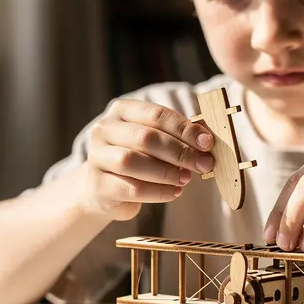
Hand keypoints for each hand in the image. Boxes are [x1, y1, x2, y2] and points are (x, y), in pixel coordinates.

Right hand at [81, 99, 214, 219]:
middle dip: (179, 152)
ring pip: (133, 162)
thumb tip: (207, 138)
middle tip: (203, 164)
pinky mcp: (98, 185)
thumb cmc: (139, 159)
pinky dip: (158, 192)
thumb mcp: (157, 142)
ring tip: (186, 179)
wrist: (105, 190)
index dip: (184, 129)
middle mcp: (103, 130)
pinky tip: (174, 192)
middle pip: (145, 138)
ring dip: (167, 172)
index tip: (207, 143)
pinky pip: (131, 189)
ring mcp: (96, 157)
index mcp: (121, 111)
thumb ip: (178, 136)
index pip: (156, 114)